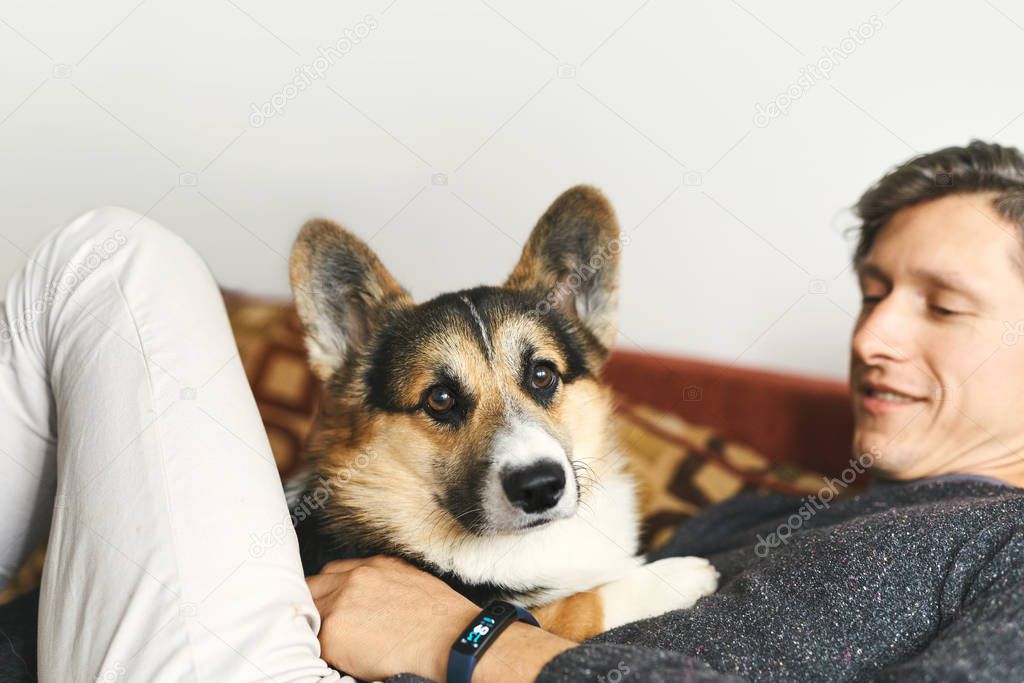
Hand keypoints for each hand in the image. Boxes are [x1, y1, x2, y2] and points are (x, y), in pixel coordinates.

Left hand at [306, 555, 575, 681]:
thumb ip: (384, 584)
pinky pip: (313, 639)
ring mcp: (341, 601)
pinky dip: (320, 649)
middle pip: (315, 586)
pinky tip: (335, 657)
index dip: (330, 590)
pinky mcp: (334, 630)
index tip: (331, 603)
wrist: (450, 639)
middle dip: (318, 604)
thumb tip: (370, 602)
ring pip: (309, 610)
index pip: (334, 571)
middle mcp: (355, 577)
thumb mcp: (413, 584)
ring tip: (331, 644)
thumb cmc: (442, 620)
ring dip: (316, 626)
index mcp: (376, 565)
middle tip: (326, 626)